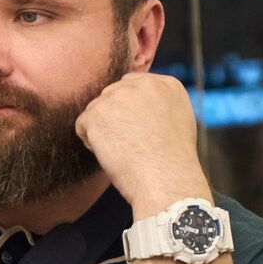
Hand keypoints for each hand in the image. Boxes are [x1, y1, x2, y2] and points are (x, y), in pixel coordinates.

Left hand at [74, 72, 207, 216]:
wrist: (166, 179)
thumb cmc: (172, 162)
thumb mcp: (179, 121)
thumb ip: (158, 105)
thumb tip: (137, 107)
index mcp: (165, 84)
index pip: (132, 85)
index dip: (130, 111)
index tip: (138, 131)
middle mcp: (142, 84)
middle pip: (112, 95)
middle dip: (115, 118)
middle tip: (131, 144)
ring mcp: (118, 95)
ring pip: (97, 110)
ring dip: (103, 131)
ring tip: (125, 151)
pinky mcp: (97, 112)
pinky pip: (83, 125)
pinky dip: (91, 143)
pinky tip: (113, 155)